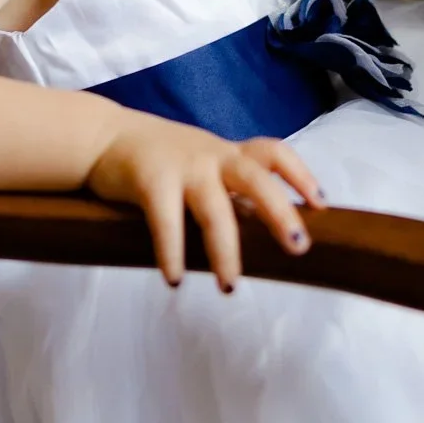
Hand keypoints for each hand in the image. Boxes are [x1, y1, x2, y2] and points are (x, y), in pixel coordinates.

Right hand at [84, 111, 324, 290]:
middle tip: (299, 247)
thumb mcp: (202, 164)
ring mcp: (182, 166)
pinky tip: (175, 279)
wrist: (103, 136)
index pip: (274, 153)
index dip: (300, 175)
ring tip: (230, 286)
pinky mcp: (150, 179)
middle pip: (256, 179)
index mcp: (228, 153)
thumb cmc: (160, 159)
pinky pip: (165, 220)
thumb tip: (265, 231)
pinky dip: (172, 251)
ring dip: (225, 249)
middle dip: (280, 212)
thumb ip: (229, 189)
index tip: (320, 203)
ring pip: (214, 208)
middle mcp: (212, 156)